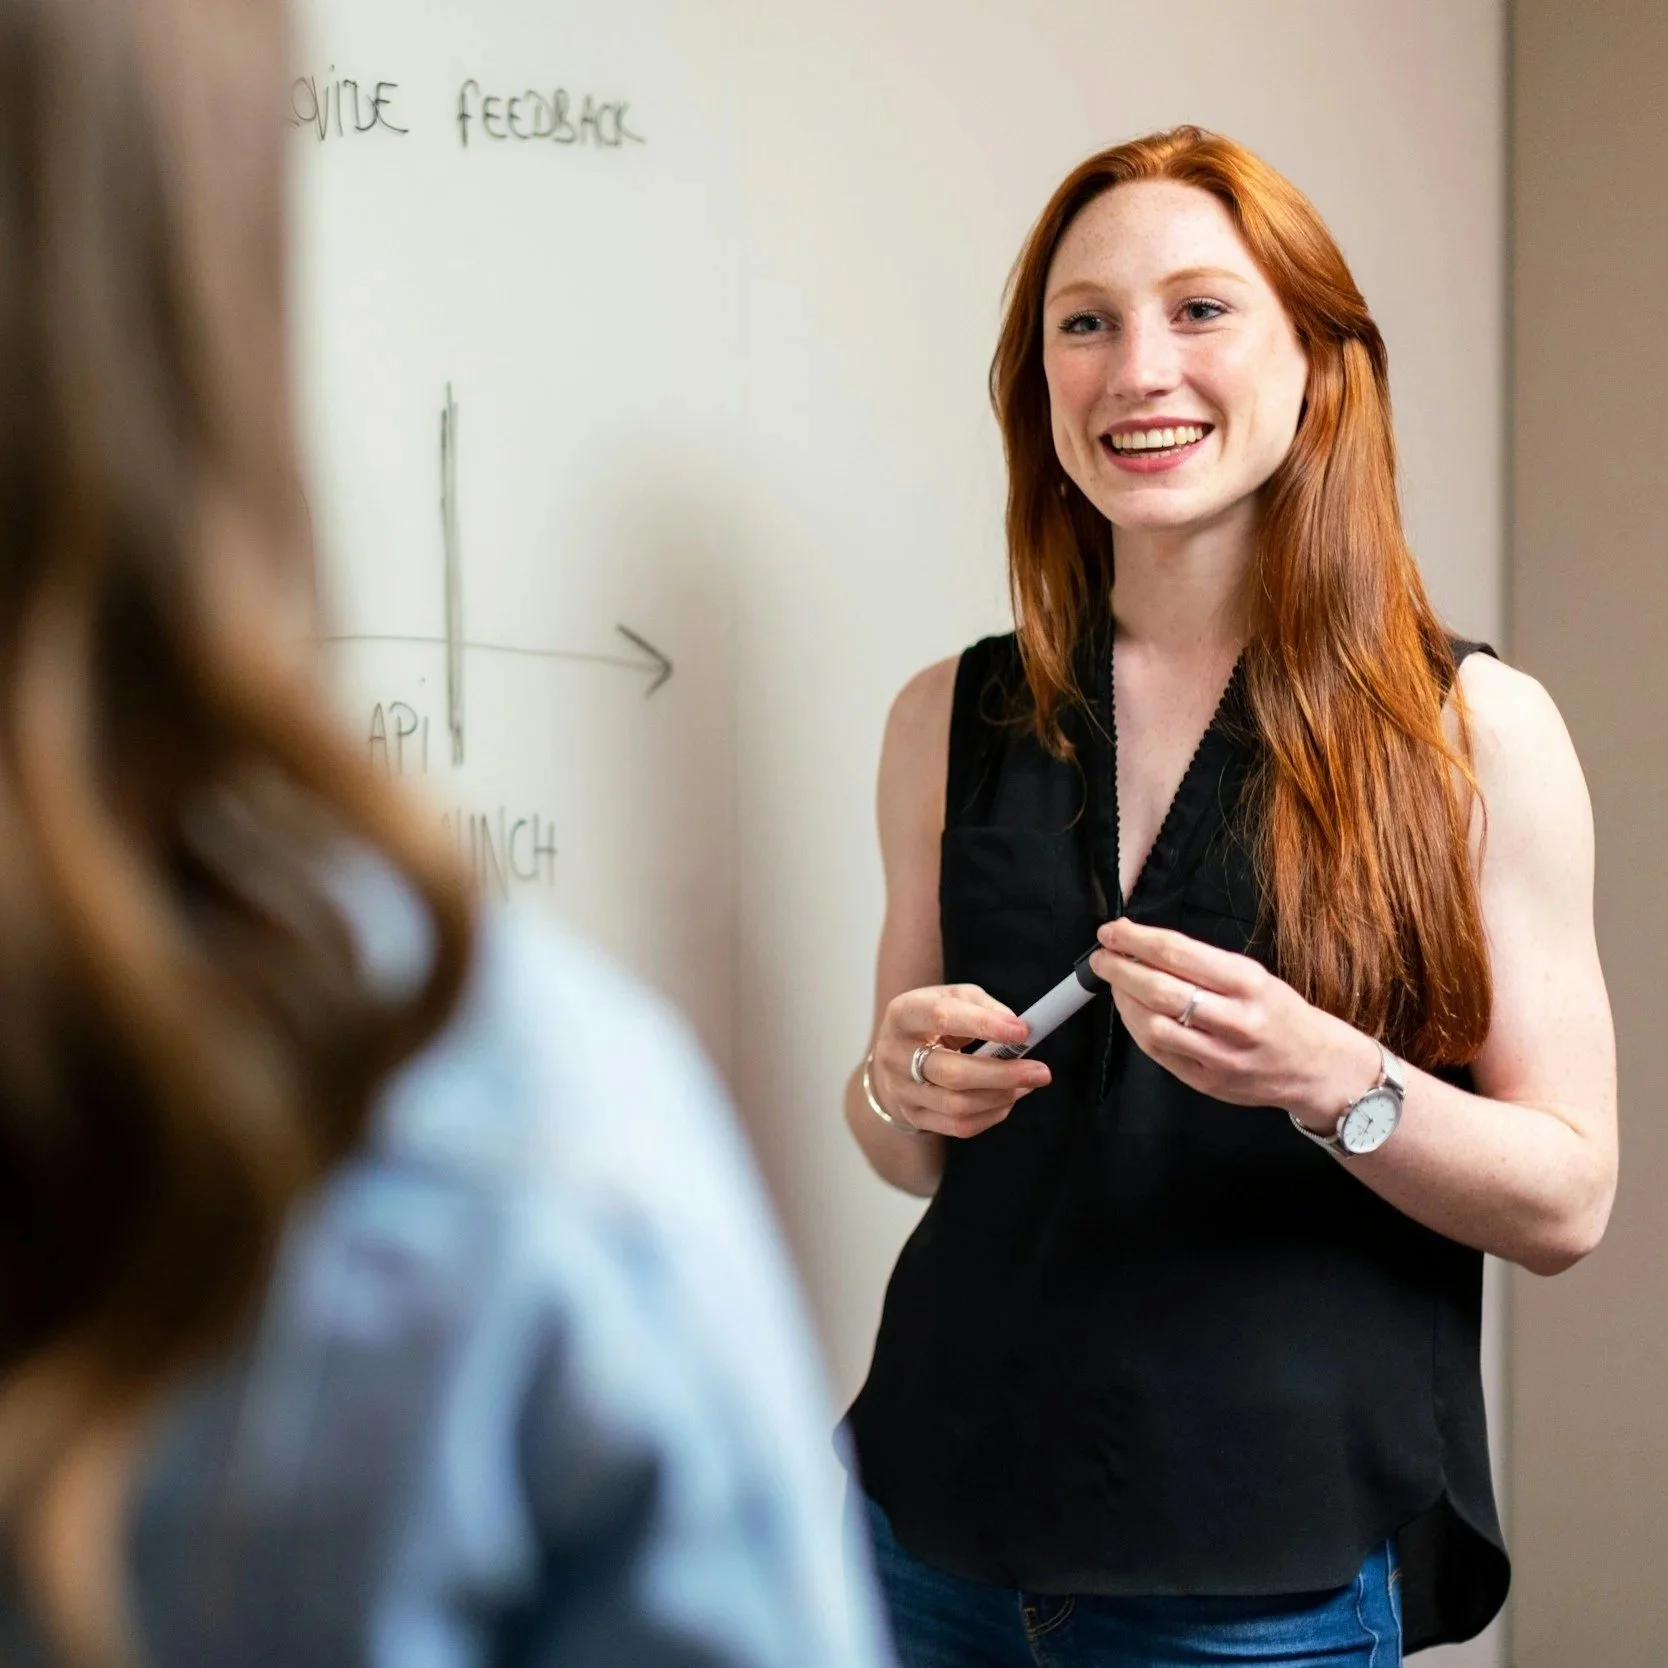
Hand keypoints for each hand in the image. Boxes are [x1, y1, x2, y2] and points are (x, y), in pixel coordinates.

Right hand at [872, 984, 1051, 1138]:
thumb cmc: (931, 1022)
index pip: (941, 1017)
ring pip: (957, 1105)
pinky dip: (992, 1114)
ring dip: (1001, 1096)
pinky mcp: (913, 1116)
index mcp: (903, 1014)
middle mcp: (894, 1054)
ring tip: (1028, 1084)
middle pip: (951, 1073)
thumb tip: (1016, 1028)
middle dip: (1002, 1074)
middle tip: (1041, 1071)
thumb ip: (984, 1007)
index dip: (984, 1025)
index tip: (1022, 1031)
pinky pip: (959, 1126)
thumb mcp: (952, 997)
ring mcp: (901, 1090)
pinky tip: (1007, 1099)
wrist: (894, 1055)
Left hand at [1089, 918, 1378, 1128]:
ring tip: (1115, 984)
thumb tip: (1145, 946)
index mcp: (1248, 983)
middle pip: (1160, 990)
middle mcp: (1235, 1020)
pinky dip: (1136, 1028)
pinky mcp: (1206, 1082)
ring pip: (1153, 1026)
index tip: (1113, 931)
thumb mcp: (1253, 975)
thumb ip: (1202, 963)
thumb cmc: (1279, 1013)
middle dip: (1120, 969)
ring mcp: (1220, 1056)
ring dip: (1123, 1001)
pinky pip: (1158, 1053)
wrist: (1315, 1067)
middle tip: (1103, 956)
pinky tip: (1131, 1012)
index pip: (1179, 954)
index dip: (1136, 940)